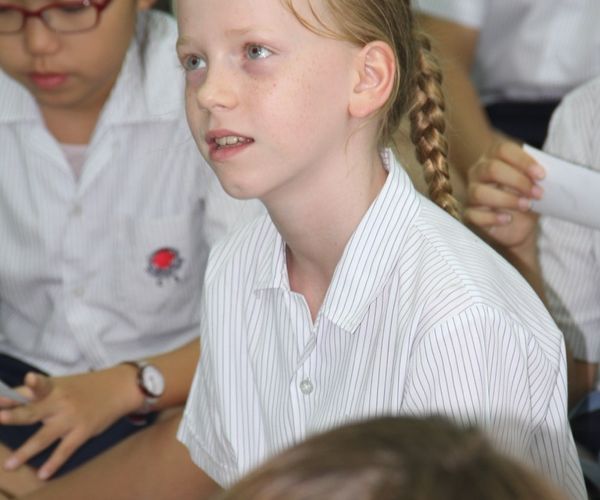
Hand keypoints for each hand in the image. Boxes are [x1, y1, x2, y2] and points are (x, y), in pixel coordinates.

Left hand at [0, 367, 140, 479]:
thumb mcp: (63, 384)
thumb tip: (9, 403)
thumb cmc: (86, 387)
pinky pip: (65, 449)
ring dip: (26, 451)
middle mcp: (60, 401)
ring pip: (44, 437)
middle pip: (32, 411)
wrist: (120, 387)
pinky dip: (54, 463)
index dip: (11, 394)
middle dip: (15, 416)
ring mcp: (71, 418)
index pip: (27, 391)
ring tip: (10, 464)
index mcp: (53, 387)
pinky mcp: (83, 431)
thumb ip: (40, 394)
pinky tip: (43, 474)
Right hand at [465, 140, 544, 249]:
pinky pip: (474, 214)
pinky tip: (507, 219)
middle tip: (538, 193)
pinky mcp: (470, 214)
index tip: (542, 175)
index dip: (523, 161)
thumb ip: (536, 176)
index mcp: (494, 158)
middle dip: (518, 181)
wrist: (520, 226)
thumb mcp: (534, 184)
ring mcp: (471, 193)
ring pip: (480, 192)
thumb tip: (548, 175)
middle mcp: (478, 173)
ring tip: (526, 206)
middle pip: (492, 169)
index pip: (502, 150)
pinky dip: (493, 217)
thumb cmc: (526, 198)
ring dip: (507, 199)